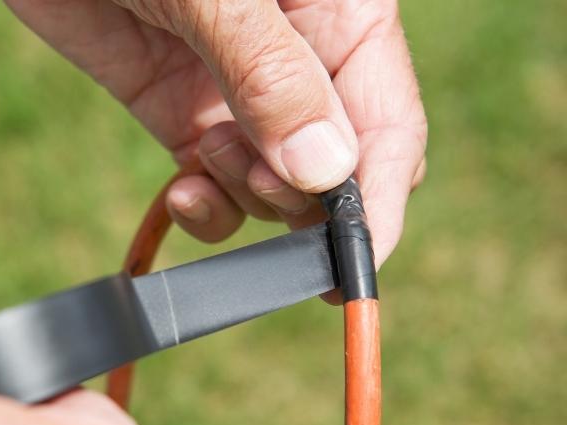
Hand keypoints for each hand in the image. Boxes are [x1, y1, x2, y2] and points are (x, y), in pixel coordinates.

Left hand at [6, 0, 425, 265]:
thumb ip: (269, 75)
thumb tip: (325, 172)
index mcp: (341, 12)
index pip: (388, 122)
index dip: (380, 196)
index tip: (358, 256)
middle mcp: (299, 61)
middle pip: (337, 167)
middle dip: (301, 197)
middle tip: (253, 179)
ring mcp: (239, 94)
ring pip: (276, 188)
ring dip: (246, 197)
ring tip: (202, 152)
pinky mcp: (181, 114)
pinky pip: (214, 187)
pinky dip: (204, 209)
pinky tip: (180, 193)